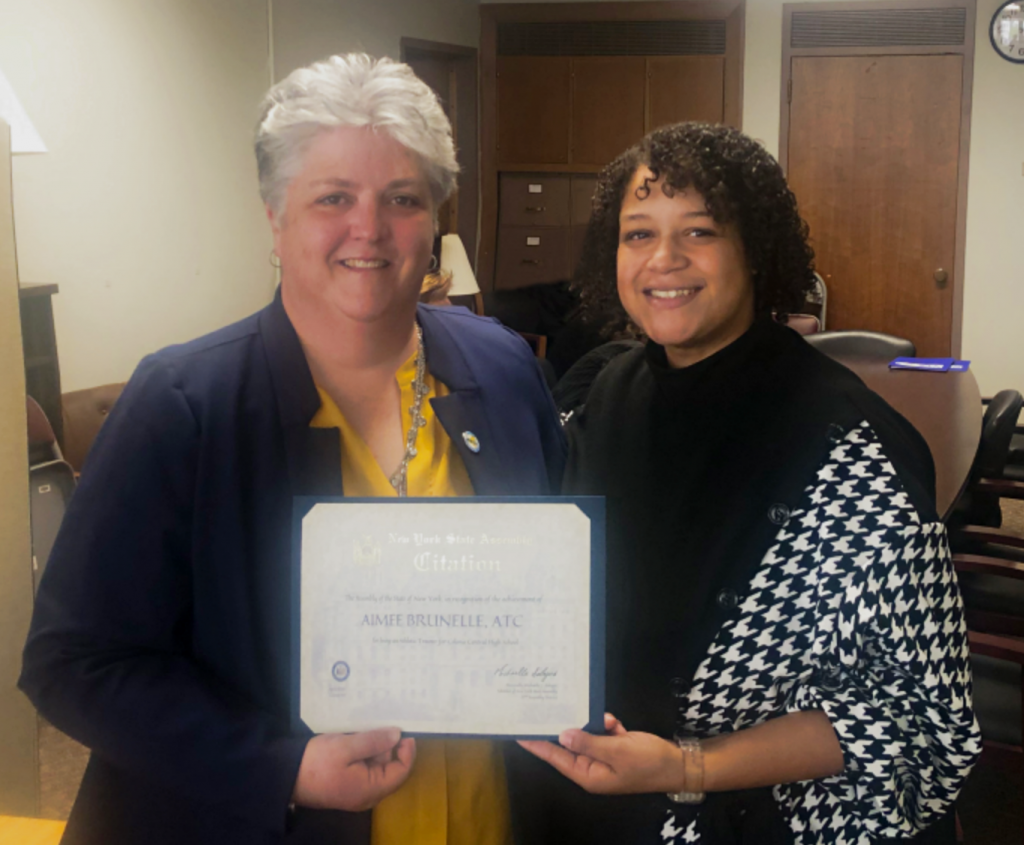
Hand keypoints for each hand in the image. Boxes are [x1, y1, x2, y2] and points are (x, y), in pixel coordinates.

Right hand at [292, 728, 415, 810]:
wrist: (285, 776)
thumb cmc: (317, 762)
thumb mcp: (346, 747)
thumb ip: (374, 741)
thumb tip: (398, 735)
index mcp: (371, 789)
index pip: (401, 771)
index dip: (407, 750)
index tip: (404, 729)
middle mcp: (367, 793)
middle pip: (390, 768)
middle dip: (390, 746)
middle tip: (388, 721)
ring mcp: (356, 788)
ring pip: (376, 765)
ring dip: (376, 746)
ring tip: (372, 724)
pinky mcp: (346, 782)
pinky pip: (364, 766)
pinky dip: (365, 750)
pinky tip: (360, 734)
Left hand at [518, 713, 683, 794]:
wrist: (679, 763)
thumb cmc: (648, 762)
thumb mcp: (617, 751)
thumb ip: (589, 742)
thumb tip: (562, 735)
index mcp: (588, 775)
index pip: (555, 757)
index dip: (537, 744)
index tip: (519, 732)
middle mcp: (592, 767)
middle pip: (569, 744)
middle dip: (568, 726)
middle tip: (551, 706)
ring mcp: (603, 757)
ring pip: (587, 734)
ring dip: (595, 724)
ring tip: (608, 722)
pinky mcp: (614, 748)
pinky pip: (601, 731)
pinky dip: (607, 725)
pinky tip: (616, 723)